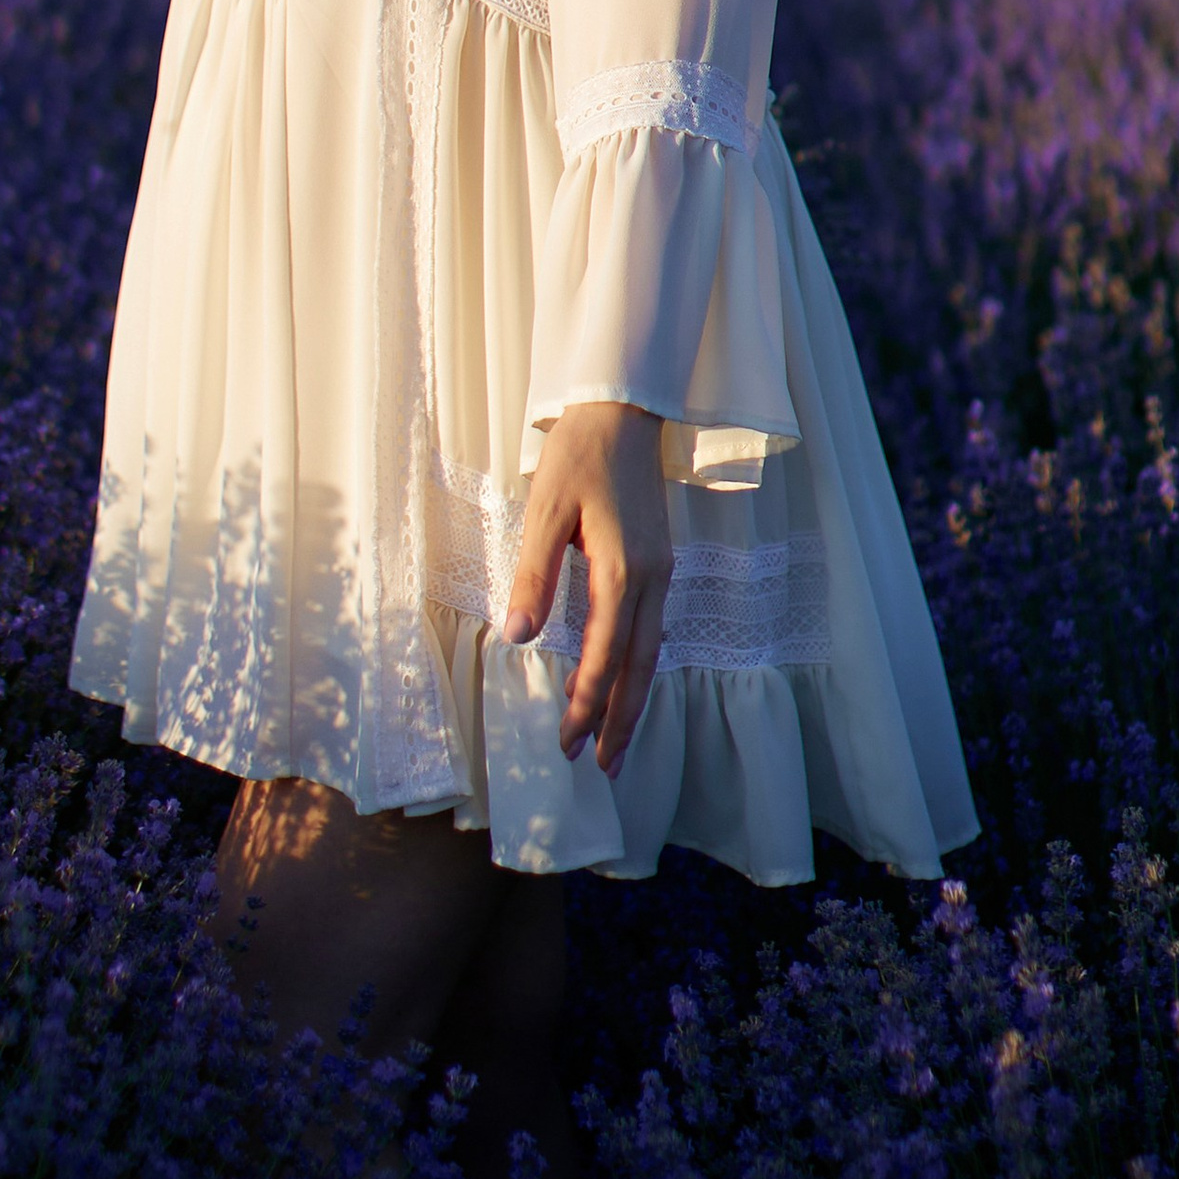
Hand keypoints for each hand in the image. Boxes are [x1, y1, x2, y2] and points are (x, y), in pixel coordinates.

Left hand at [500, 401, 672, 774]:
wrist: (622, 410)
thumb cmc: (578, 456)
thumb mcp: (543, 510)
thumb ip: (532, 575)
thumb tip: (516, 636)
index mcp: (623, 571)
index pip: (605, 657)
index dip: (584, 704)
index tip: (564, 741)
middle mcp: (652, 579)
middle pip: (640, 667)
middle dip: (621, 721)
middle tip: (602, 768)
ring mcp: (661, 572)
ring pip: (652, 652)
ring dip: (633, 699)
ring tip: (614, 742)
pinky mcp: (659, 563)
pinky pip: (653, 630)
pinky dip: (638, 666)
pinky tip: (623, 681)